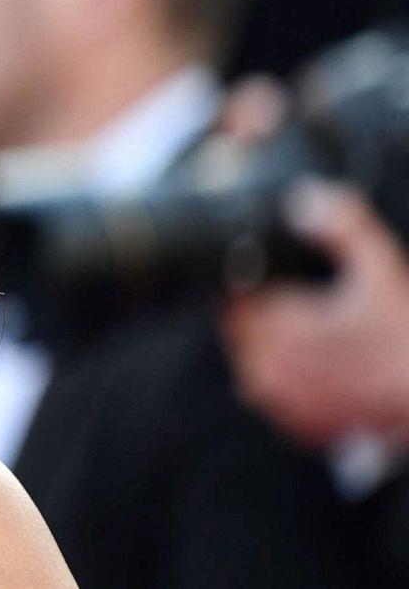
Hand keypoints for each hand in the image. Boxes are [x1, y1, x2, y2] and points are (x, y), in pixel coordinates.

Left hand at [222, 179, 408, 447]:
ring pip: (254, 360)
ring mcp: (279, 403)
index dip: (254, 283)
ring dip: (275, 344)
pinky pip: (275, 392)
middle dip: (265, 313)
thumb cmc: (408, 336)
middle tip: (309, 304)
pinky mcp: (297, 426)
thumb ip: (342, 226)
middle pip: (240, 329)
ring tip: (320, 334)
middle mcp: (265, 371)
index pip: (233, 299)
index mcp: (273, 332)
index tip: (284, 280)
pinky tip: (326, 364)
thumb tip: (306, 198)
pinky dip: (291, 376)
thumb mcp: (380, 268)